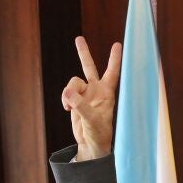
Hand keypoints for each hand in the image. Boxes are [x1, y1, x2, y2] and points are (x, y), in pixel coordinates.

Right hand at [61, 36, 122, 160]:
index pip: (112, 72)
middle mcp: (96, 90)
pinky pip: (66, 93)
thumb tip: (67, 93)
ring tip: (68, 106)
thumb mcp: (91, 120)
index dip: (114, 59)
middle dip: (83, 53)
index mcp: (107, 93)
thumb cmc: (99, 133)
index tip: (118, 44)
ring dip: (69, 91)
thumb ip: (80, 106)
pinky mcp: (75, 100)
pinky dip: (65, 99)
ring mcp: (85, 94)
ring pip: (73, 82)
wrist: (91, 143)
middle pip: (89, 67)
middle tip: (78, 39)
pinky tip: (67, 108)